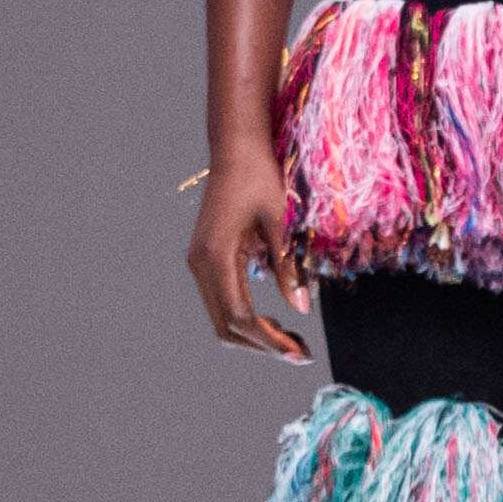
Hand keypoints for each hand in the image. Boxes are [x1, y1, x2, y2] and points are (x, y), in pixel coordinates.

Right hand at [188, 138, 308, 358]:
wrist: (235, 147)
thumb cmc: (259, 176)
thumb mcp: (280, 221)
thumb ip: (289, 268)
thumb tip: (302, 310)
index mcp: (216, 256)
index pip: (240, 317)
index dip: (270, 341)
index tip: (300, 353)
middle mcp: (200, 263)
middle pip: (226, 326)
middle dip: (263, 344)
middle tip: (300, 353)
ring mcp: (199, 262)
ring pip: (222, 317)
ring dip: (254, 334)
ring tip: (291, 338)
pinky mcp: (205, 258)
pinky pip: (222, 300)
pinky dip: (246, 316)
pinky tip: (273, 319)